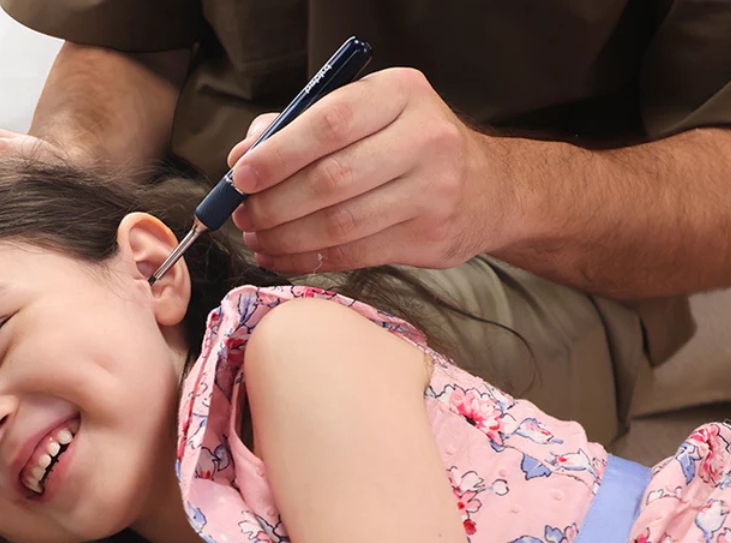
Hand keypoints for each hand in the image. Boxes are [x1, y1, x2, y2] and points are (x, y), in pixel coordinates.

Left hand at [227, 67, 515, 274]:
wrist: (489, 189)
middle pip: (330, 179)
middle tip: (242, 215)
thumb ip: (301, 126)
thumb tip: (244, 158)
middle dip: (273, 203)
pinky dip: (306, 260)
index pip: (330, 122)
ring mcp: (432, 192)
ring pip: (338, 224)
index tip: (241, 176)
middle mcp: (424, 138)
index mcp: (401, 93)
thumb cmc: (407, 146)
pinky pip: (352, 255)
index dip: (278, 153)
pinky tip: (281, 256)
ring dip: (285, 237)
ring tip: (256, 238)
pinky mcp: (429, 238)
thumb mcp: (368, 115)